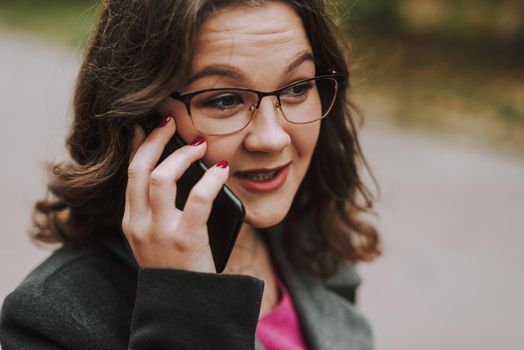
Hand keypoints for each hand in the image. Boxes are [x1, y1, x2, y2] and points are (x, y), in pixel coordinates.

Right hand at [121, 116, 228, 272]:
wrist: (184, 305)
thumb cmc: (177, 266)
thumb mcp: (155, 237)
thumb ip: (159, 209)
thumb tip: (178, 170)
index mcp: (131, 221)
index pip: (130, 174)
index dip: (138, 145)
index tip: (145, 126)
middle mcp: (139, 224)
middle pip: (139, 169)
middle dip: (154, 140)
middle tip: (170, 122)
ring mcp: (159, 232)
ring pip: (161, 178)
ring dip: (181, 155)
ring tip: (199, 145)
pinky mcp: (185, 239)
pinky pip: (199, 198)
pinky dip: (211, 179)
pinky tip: (222, 170)